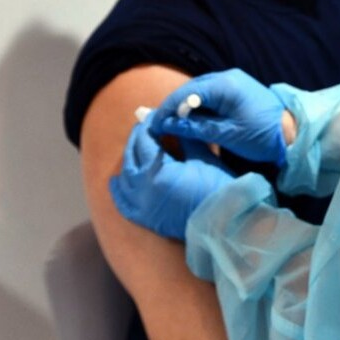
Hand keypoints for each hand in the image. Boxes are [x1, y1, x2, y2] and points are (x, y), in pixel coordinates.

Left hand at [109, 121, 232, 240]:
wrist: (223, 223)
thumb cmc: (217, 188)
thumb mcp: (203, 158)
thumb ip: (185, 138)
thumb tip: (175, 121)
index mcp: (158, 171)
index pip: (145, 141)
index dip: (148, 125)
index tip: (153, 116)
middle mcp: (143, 189)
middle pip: (131, 157)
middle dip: (136, 139)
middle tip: (143, 127)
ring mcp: (141, 206)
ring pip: (125, 179)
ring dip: (128, 160)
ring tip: (134, 148)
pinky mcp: (145, 219)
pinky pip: (124, 204)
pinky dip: (118, 191)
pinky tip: (116, 181)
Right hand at [149, 69, 288, 165]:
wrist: (293, 132)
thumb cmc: (261, 135)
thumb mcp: (226, 134)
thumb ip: (195, 128)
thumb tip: (167, 126)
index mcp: (225, 85)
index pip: (187, 93)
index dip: (168, 109)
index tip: (154, 125)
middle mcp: (227, 77)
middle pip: (191, 90)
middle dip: (173, 107)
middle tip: (158, 126)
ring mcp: (232, 81)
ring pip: (199, 92)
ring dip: (184, 108)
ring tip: (170, 126)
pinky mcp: (236, 90)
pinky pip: (210, 95)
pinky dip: (197, 108)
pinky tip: (189, 122)